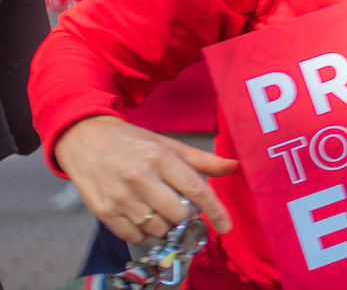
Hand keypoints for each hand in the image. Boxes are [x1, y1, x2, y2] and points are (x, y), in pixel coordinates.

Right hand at [55, 115, 237, 242]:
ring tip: (158, 210)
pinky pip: (133, 236)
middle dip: (185, 217)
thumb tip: (233, 167)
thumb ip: (201, 160)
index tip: (226, 226)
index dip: (214, 210)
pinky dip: (143, 233)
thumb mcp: (167, 144)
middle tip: (179, 208)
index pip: (195, 189)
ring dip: (164, 226)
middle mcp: (140, 177)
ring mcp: (120, 196)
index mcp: (160, 157)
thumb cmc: (132, 141)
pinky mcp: (103, 211)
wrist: (85, 138)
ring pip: (157, 229)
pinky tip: (141, 217)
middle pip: (178, 214)